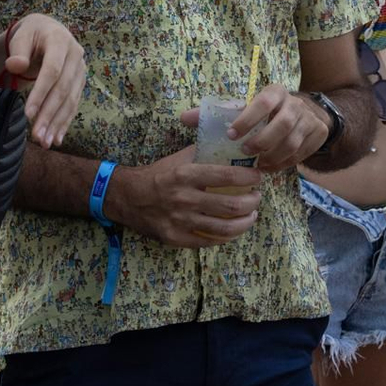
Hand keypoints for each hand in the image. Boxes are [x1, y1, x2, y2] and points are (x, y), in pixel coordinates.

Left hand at [3, 14, 85, 146]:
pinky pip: (74, 104)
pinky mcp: (80, 81)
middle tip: (37, 136)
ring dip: (58, 123)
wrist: (48, 30)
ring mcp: (81, 69)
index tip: (28, 114)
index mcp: (60, 40)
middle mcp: (76, 55)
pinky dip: (65, 122)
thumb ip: (18, 50)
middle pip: (62, 89)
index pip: (52, 71)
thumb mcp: (22, 36)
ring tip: (45, 142)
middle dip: (49, 115)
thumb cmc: (31, 34)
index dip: (40, 94)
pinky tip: (57, 137)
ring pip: (70, 100)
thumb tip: (15, 65)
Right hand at [110, 143, 262, 247]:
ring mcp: (181, 222)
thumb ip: (204, 151)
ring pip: (225, 228)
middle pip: (231, 205)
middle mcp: (184, 199)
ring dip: (245, 222)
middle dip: (252, 202)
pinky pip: (210, 241)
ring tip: (252, 215)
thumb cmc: (158, 174)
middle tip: (257, 197)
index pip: (227, 175)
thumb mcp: (179, 158)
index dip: (248, 177)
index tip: (258, 176)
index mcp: (186, 175)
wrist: (127, 197)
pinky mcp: (177, 238)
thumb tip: (232, 143)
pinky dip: (228, 236)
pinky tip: (235, 229)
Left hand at [221, 84, 329, 171]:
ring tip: (258, 164)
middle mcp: (296, 103)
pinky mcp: (319, 133)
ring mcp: (310, 118)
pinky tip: (270, 167)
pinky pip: (301, 154)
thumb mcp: (251, 106)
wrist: (304, 113)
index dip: (247, 120)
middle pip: (283, 124)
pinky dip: (283, 164)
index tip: (231, 135)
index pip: (263, 102)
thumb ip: (225, 113)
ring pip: (293, 142)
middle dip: (262, 142)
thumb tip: (190, 118)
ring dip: (272, 157)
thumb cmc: (268, 112)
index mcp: (276, 92)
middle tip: (245, 152)